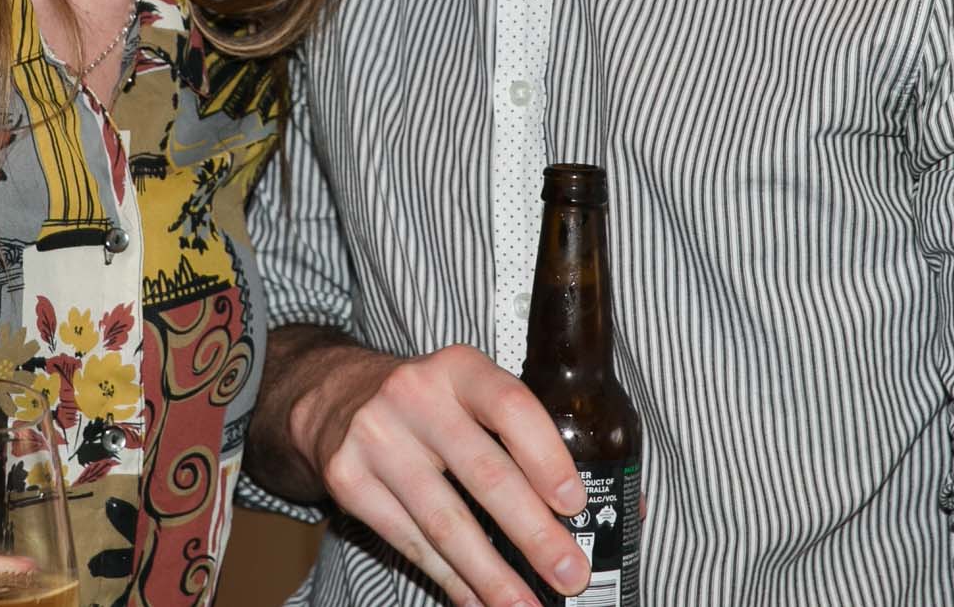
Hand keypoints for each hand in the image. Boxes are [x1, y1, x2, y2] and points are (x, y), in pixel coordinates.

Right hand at [292, 342, 588, 606]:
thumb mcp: (470, 391)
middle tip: (571, 573)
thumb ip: (528, 434)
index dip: (546, 455)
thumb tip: (620, 504)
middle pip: (483, 475)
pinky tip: (477, 600)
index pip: (510, 405)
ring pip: (445, 523)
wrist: (333, 397)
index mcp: (458, 369)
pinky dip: (451, 580)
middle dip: (534, 534)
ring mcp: (377, 439)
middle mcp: (415, 397)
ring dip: (493, 576)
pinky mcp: (348, 481)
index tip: (575, 503)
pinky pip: (410, 543)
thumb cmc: (426, 403)